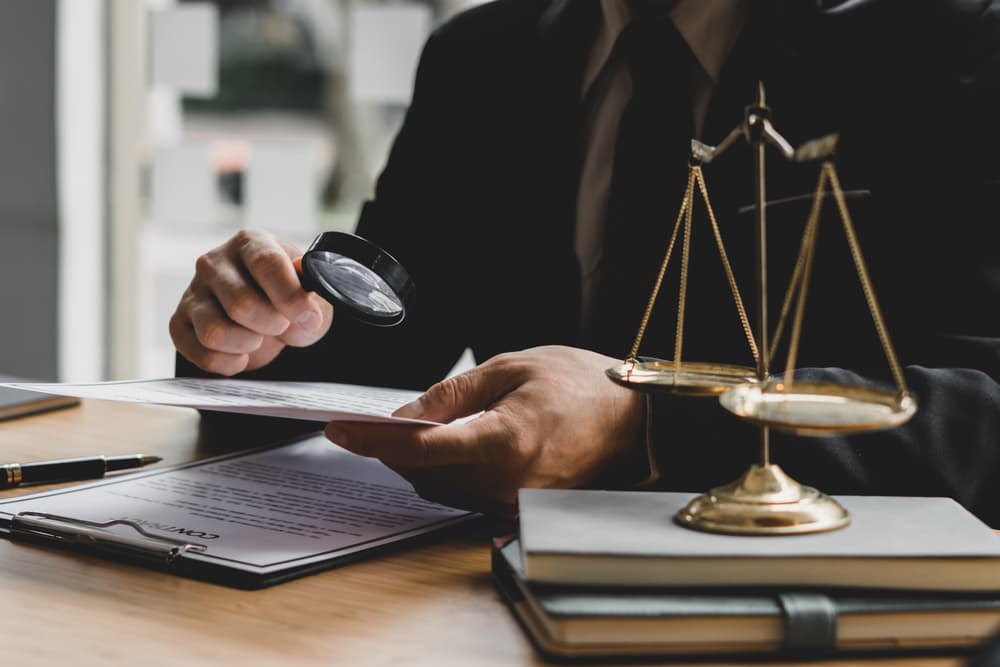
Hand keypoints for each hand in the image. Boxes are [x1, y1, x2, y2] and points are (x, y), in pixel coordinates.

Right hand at [170, 229, 333, 374]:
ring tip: (258, 338)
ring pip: (214, 331)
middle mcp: (215, 263)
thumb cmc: (289, 298)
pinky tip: (241, 354)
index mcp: (250, 243)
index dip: (289, 294)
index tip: (305, 314)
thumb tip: (305, 311)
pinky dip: (227, 363)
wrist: (270, 317)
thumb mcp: (310, 293)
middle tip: (281, 325)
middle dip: (271, 324)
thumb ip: (312, 300)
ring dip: (247, 344)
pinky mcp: (180, 323)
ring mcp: (193, 292)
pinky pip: (200, 353)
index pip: (266, 263)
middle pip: (241, 303)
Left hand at [324, 346, 646, 516]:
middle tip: (374, 422)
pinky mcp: (519, 510)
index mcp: (505, 441)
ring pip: (440, 489)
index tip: (340, 430)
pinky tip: (448, 446)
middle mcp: (507, 483)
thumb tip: (402, 416)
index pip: (420, 448)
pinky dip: (445, 472)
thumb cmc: (577, 384)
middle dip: (392, 448)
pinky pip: (465, 495)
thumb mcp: (509, 368)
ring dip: (417, 462)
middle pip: (423, 474)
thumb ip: (451, 395)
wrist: (632, 418)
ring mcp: (514, 503)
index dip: (372, 440)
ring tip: (415, 429)